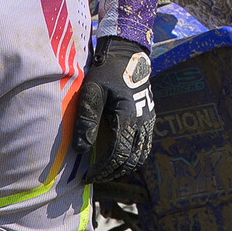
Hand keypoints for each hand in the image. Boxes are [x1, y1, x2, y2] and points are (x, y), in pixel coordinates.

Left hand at [76, 37, 155, 183]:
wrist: (128, 54)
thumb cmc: (106, 72)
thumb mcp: (91, 92)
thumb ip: (86, 120)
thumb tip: (81, 149)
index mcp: (129, 117)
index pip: (118, 155)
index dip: (103, 170)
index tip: (88, 176)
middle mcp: (143, 122)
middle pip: (132, 160)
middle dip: (113, 172)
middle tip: (95, 176)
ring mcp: (149, 120)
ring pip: (141, 155)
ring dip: (124, 167)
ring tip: (106, 170)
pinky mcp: (150, 118)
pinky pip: (145, 145)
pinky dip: (133, 156)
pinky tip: (119, 156)